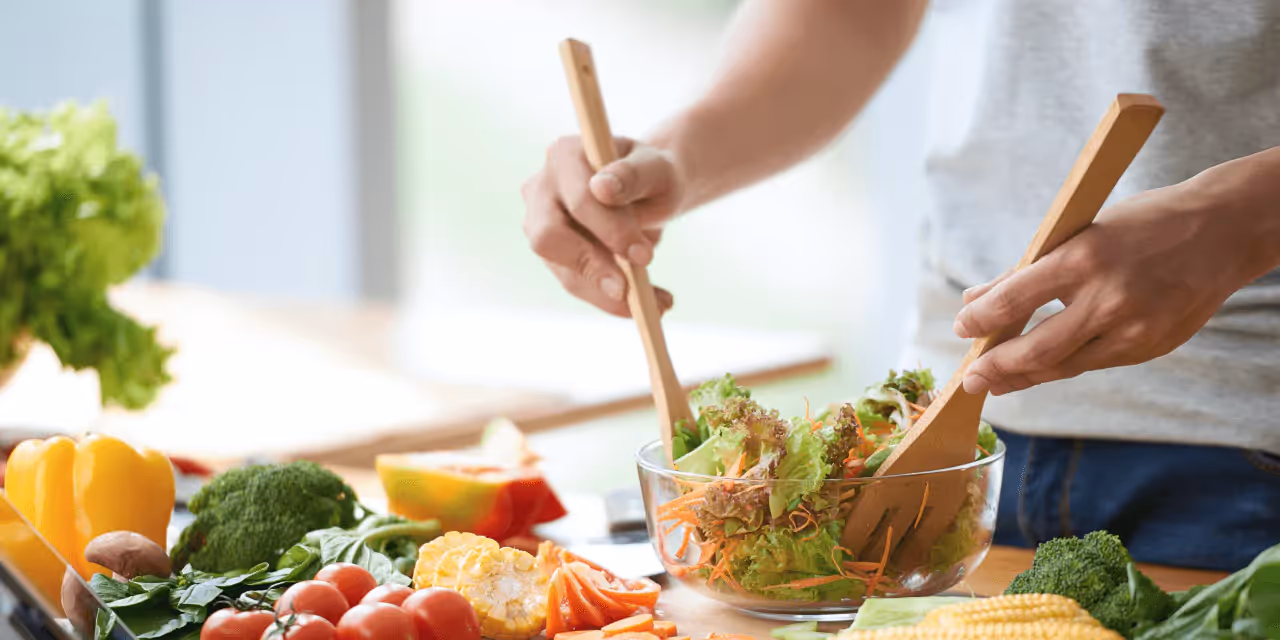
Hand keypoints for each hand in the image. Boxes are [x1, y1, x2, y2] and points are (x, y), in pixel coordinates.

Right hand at [521, 136, 683, 316]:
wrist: (650, 189)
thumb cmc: (653, 174)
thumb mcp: (656, 168)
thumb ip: (633, 175)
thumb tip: (602, 189)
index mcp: (565, 155)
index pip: (578, 200)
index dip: (610, 230)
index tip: (645, 256)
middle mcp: (542, 188)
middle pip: (548, 238)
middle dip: (593, 268)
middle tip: (631, 292)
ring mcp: (540, 223)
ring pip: (563, 270)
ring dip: (608, 294)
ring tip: (656, 304)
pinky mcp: (553, 254)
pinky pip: (577, 284)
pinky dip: (611, 299)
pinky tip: (649, 303)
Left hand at [953, 180, 1263, 395]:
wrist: (1223, 232)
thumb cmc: (1142, 225)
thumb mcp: (1079, 232)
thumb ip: (1025, 271)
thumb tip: (973, 299)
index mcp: (1084, 258)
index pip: (1014, 300)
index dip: (980, 320)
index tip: (961, 328)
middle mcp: (1108, 299)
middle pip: (1037, 350)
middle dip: (996, 369)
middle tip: (969, 380)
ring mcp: (1134, 329)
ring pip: (1065, 366)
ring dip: (1024, 377)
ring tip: (995, 381)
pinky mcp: (1151, 348)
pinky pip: (1094, 363)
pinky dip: (1063, 366)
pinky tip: (1040, 369)